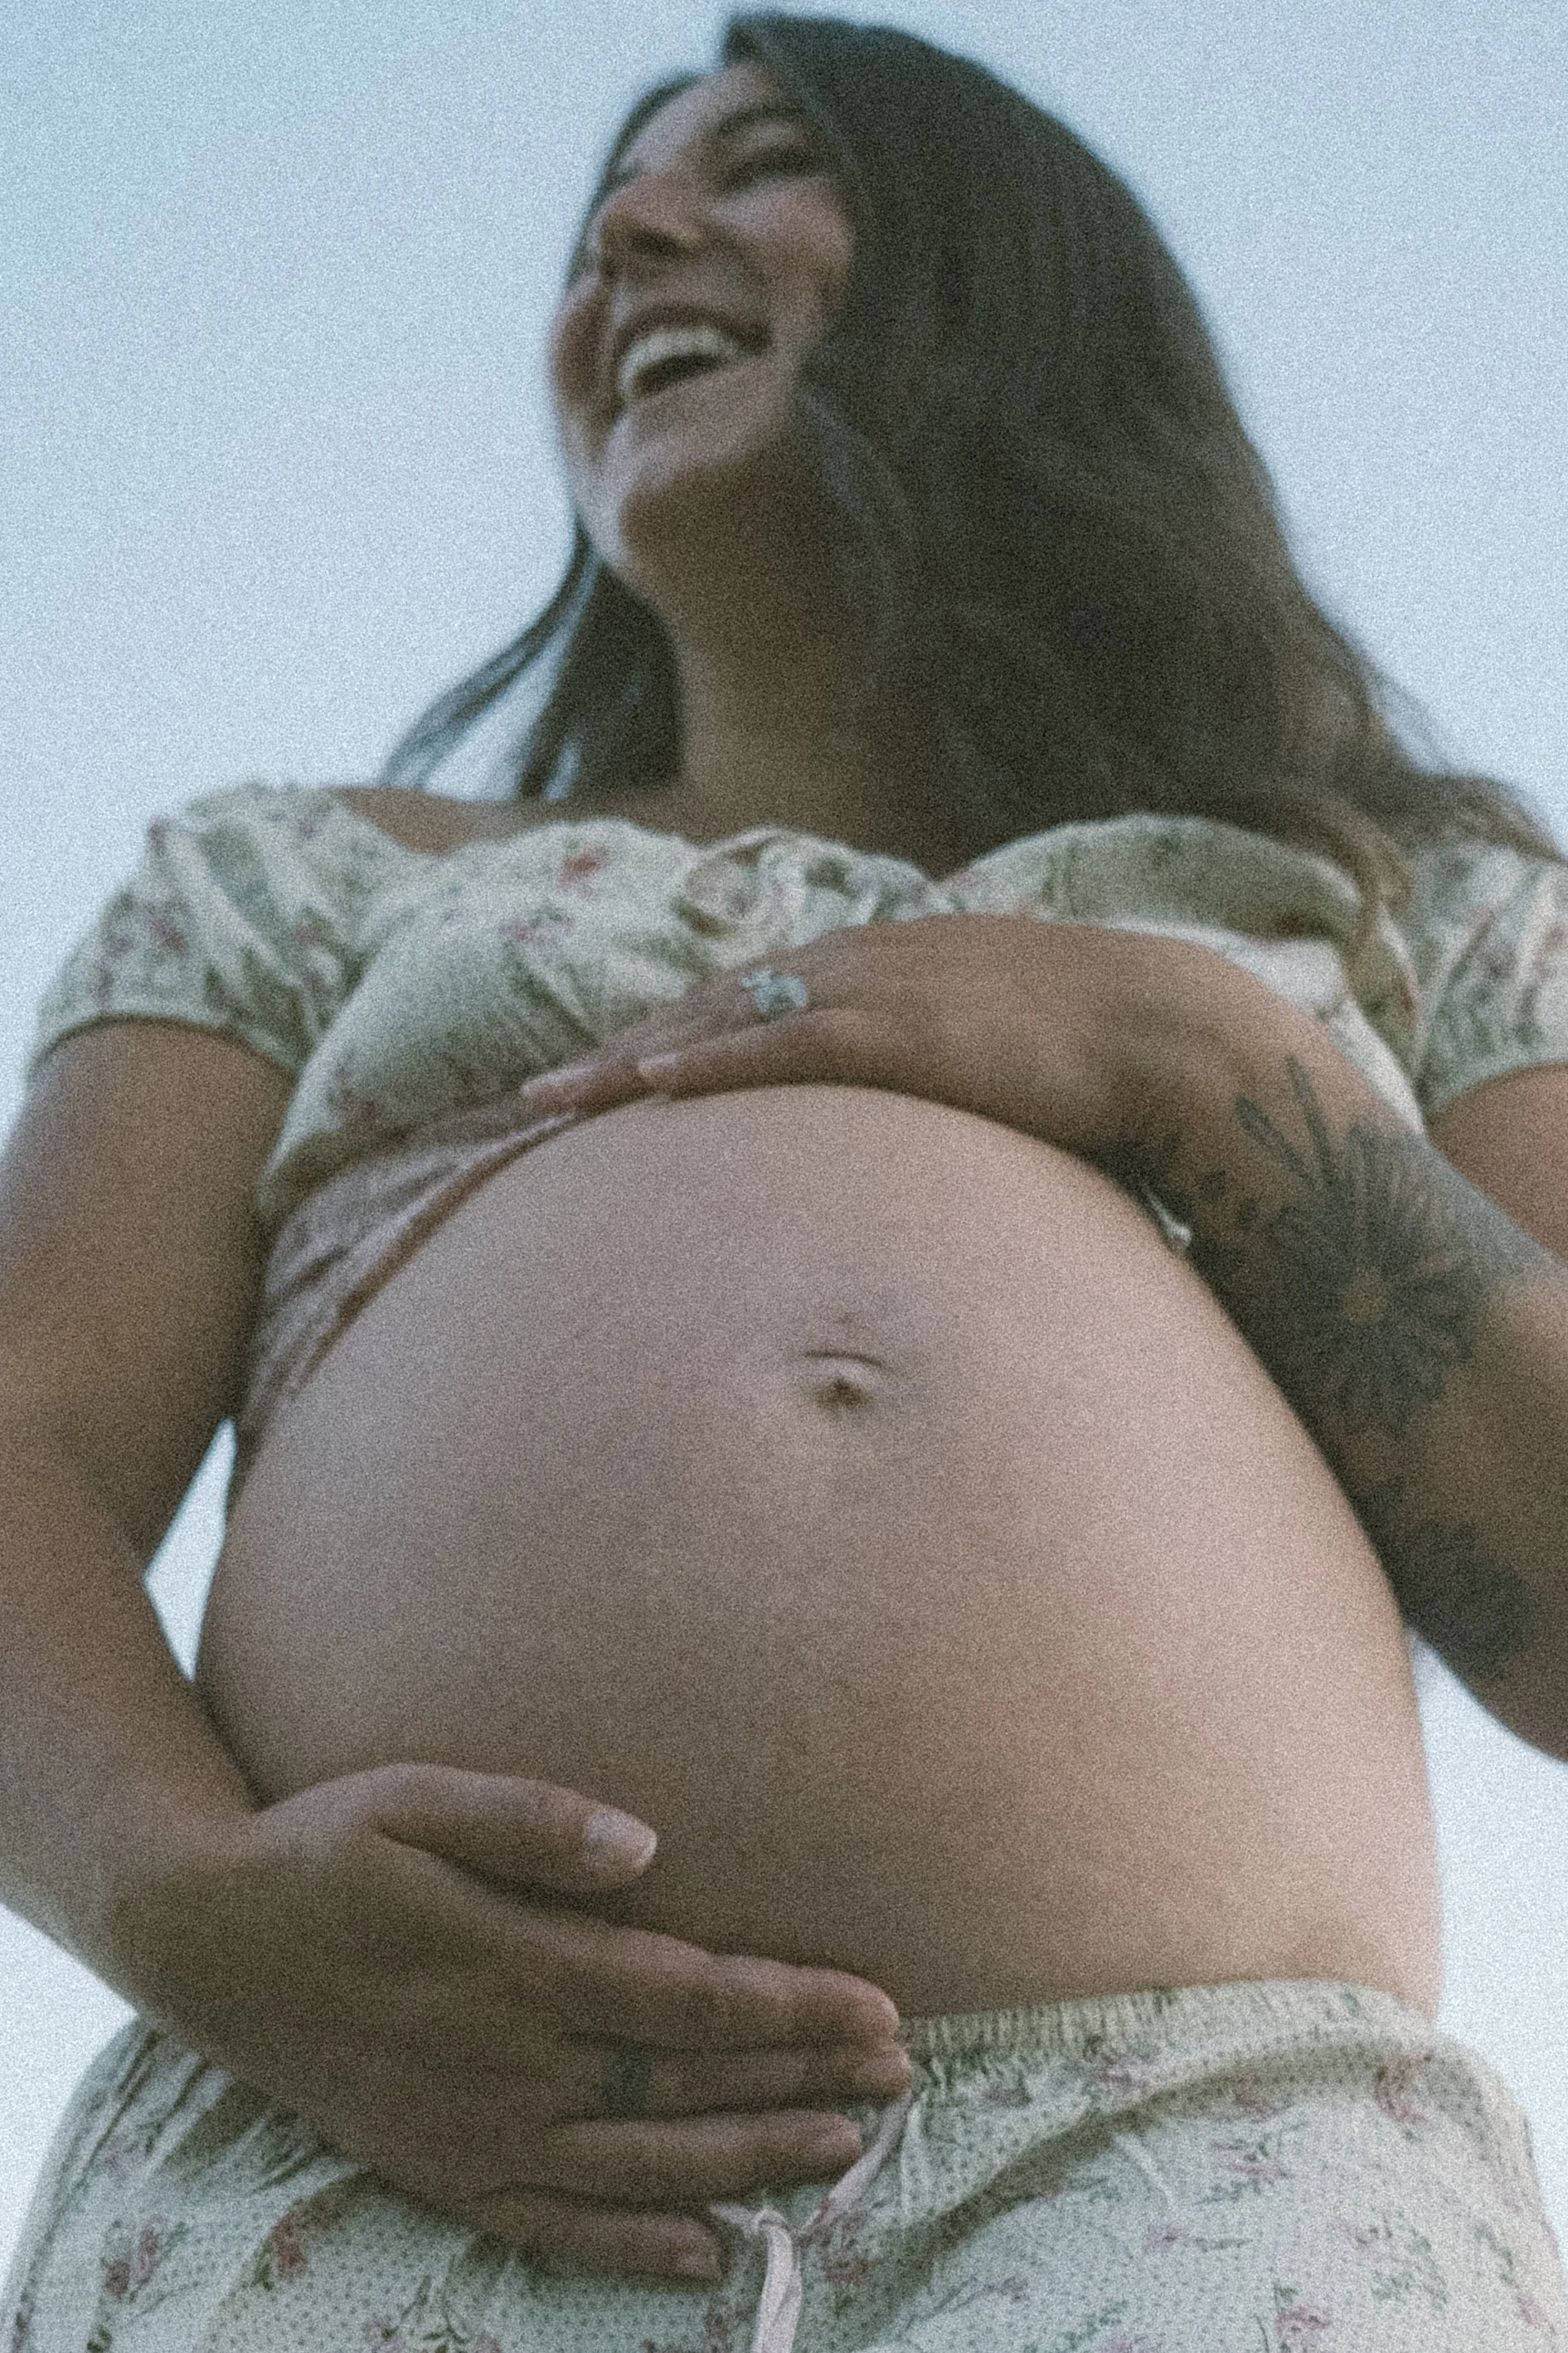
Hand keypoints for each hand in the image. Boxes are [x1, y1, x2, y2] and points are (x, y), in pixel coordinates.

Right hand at [113, 1766, 910, 2281]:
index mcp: (511, 1964)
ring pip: (639, 2163)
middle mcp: (505, 2063)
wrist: (205, 1942)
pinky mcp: (441, 2171)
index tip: (877, 2008)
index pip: (684, 1995)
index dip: (787, 2007)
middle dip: (800, 2079)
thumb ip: (529, 1820)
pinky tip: (704, 2252)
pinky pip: (552, 2227)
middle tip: (900, 2076)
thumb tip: (646, 1846)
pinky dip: (633, 2247)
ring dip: (748, 2159)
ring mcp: (474, 2131)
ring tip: (844, 2154)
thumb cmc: (323, 1849)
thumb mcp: (412, 1797)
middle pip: (682, 2081)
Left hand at [515, 910, 1210, 1160]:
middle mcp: (868, 966)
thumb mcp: (1001, 1058)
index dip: (672, 1035)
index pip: (752, 997)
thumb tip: (915, 1141)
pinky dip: (714, 1060)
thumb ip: (944, 1079)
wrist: (1181, 1037)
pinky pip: (787, 1041)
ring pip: (727, 1018)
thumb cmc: (1102, 1062)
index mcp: (888, 970)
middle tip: (539, 1097)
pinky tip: (652, 1087)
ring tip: (554, 1100)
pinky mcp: (908, 1034)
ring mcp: (884, 994)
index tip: (606, 1075)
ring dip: (634, 1059)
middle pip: (712, 1003)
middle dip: (622, 1049)